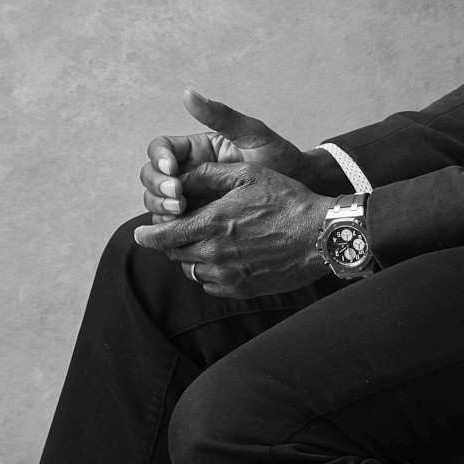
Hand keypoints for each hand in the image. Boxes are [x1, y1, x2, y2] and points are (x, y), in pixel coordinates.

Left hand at [133, 157, 331, 296]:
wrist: (321, 236)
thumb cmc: (288, 200)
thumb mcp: (250, 174)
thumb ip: (212, 174)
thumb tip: (184, 176)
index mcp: (212, 223)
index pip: (163, 236)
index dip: (148, 235)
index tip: (142, 234)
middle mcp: (215, 253)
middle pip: (175, 253)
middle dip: (173, 241)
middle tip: (181, 230)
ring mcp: (228, 274)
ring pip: (192, 270)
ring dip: (192, 257)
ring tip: (209, 242)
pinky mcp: (241, 289)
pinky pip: (211, 284)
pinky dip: (210, 273)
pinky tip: (226, 259)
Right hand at [141, 89, 319, 219]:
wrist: (301, 189)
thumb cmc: (280, 158)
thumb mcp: (253, 134)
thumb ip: (221, 115)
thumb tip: (187, 93)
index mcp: (198, 148)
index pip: (162, 149)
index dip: (159, 159)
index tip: (172, 171)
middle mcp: (190, 171)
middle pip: (152, 176)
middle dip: (158, 186)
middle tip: (178, 198)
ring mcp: (194, 196)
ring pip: (158, 200)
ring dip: (161, 207)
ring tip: (181, 213)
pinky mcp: (201, 219)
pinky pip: (175, 224)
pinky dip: (172, 227)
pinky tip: (185, 230)